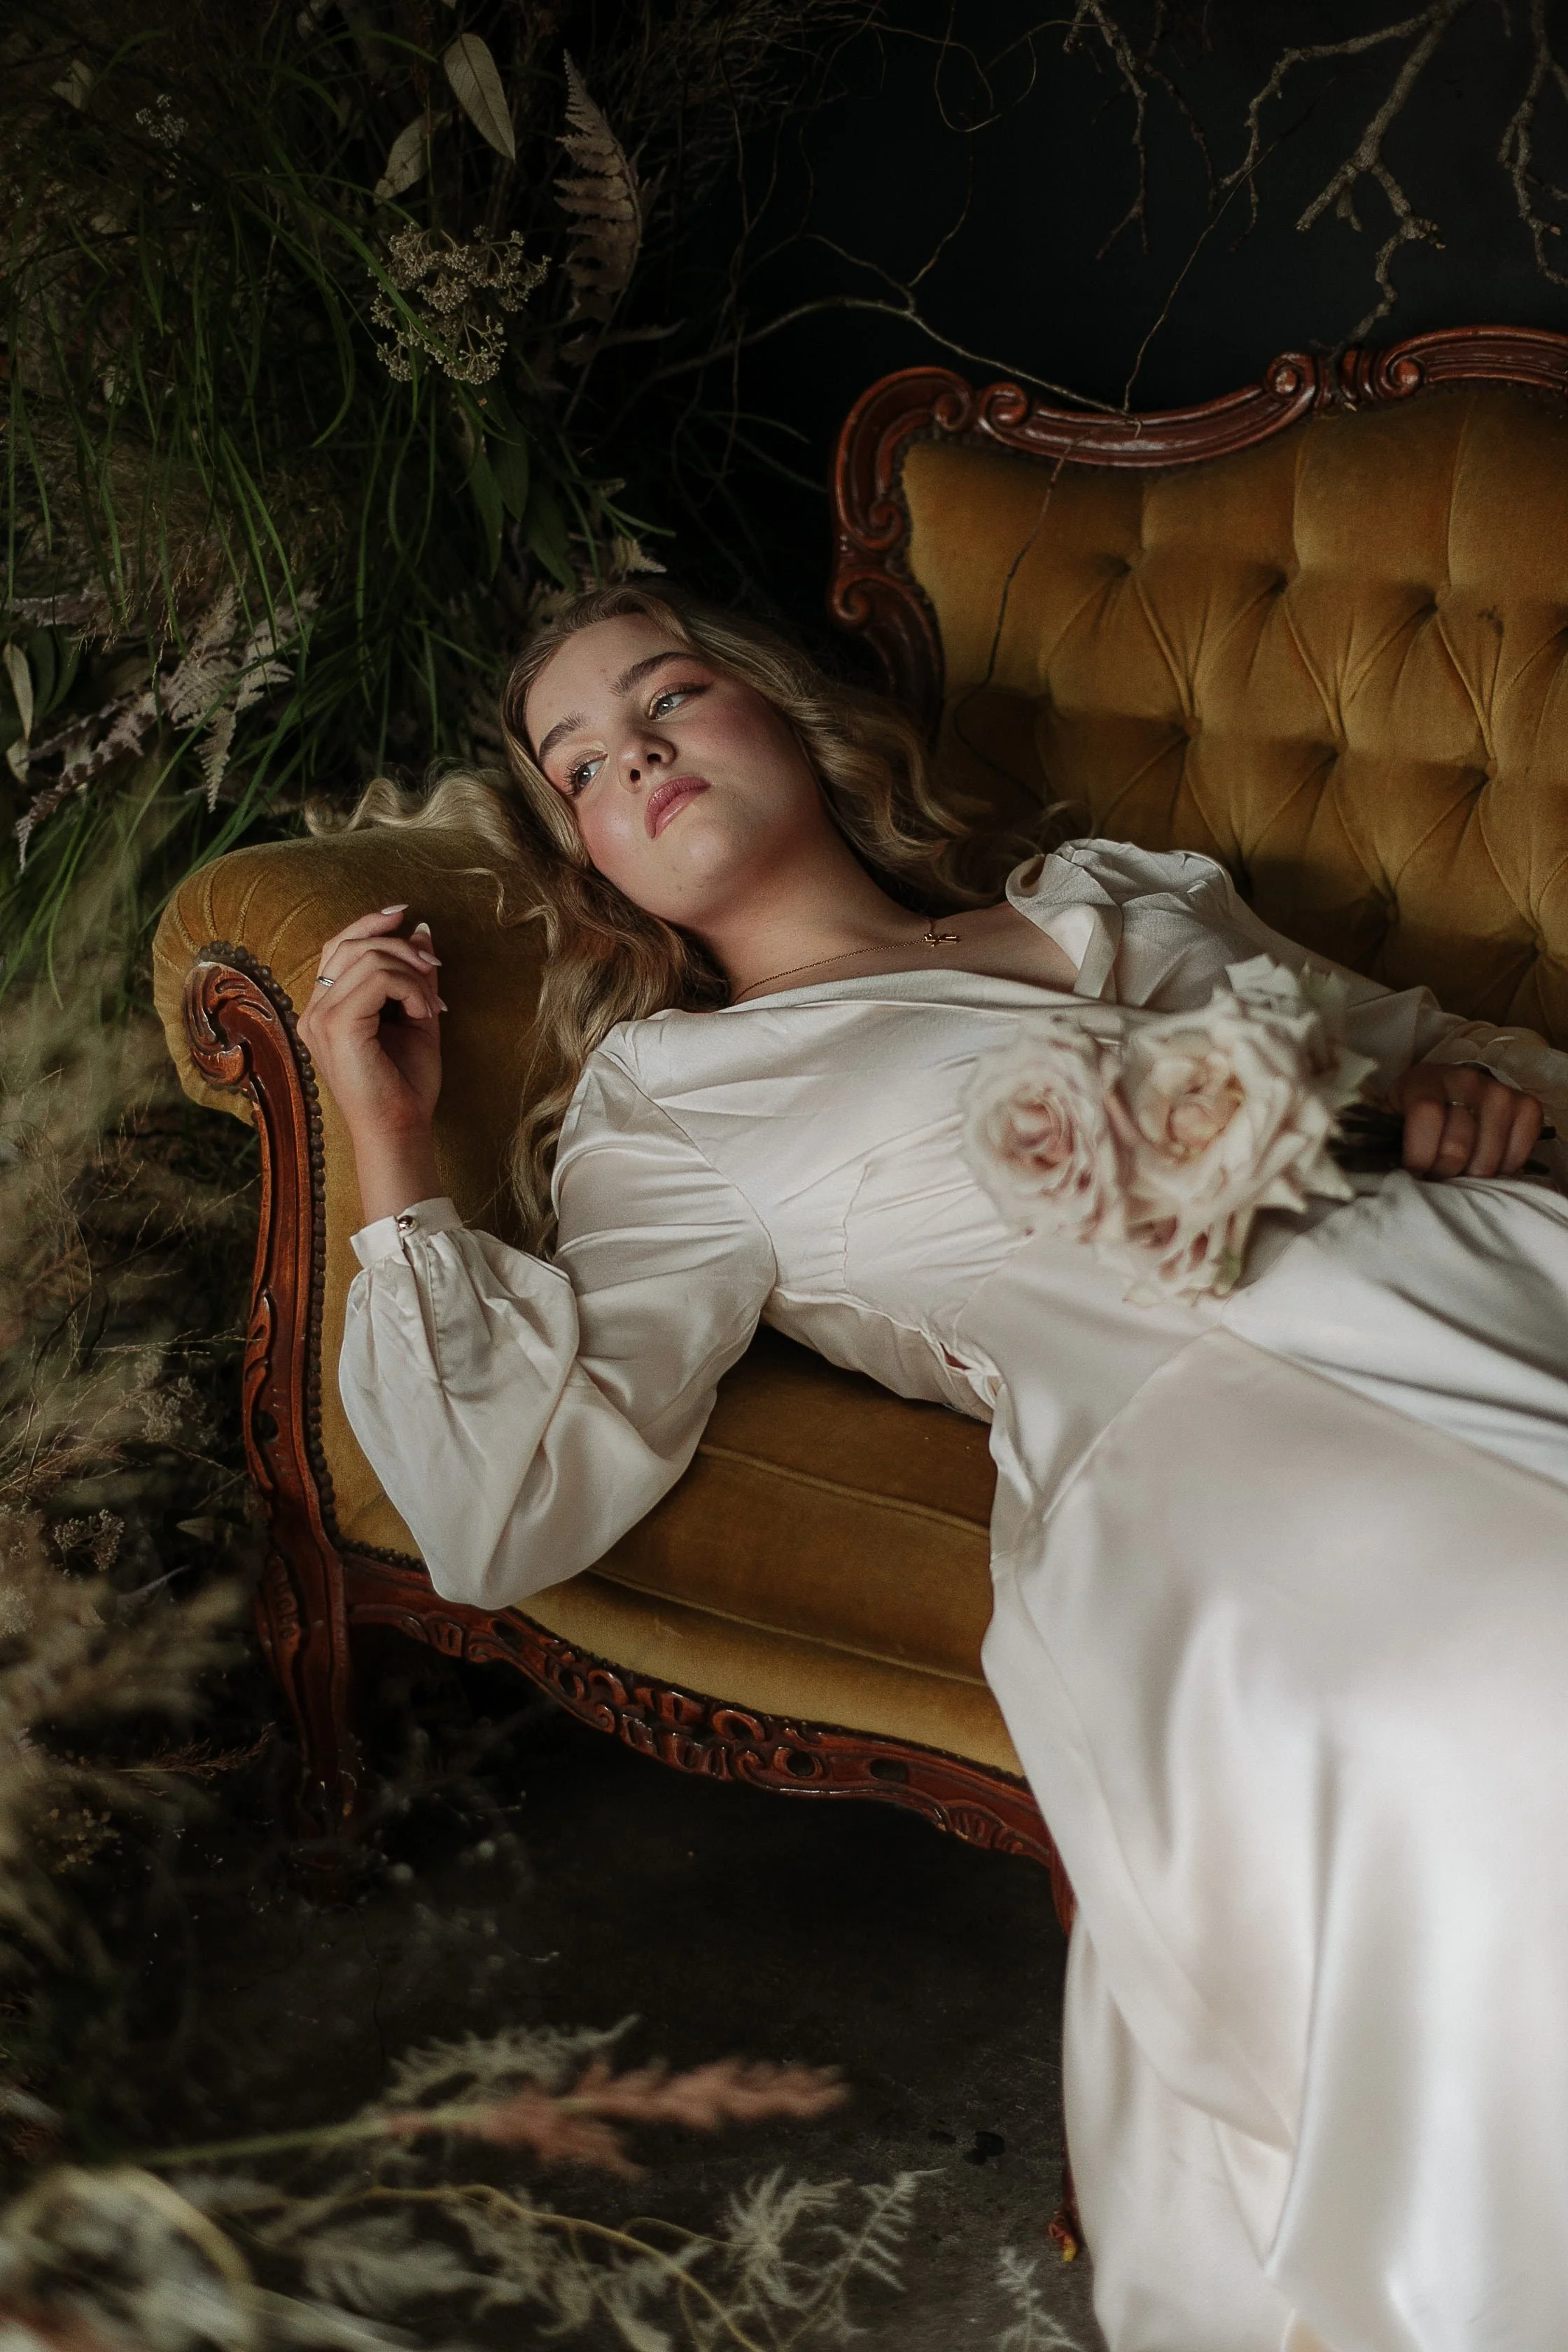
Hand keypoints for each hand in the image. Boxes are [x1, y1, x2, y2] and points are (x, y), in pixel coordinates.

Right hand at [296, 905, 444, 1220]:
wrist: (400, 1131)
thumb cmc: (405, 1085)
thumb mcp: (415, 1016)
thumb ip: (414, 975)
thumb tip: (421, 929)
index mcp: (324, 1009)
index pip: (337, 947)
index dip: (369, 924)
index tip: (406, 915)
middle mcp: (313, 1011)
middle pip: (351, 944)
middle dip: (401, 947)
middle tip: (435, 969)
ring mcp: (319, 1018)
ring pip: (367, 957)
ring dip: (412, 972)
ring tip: (434, 1003)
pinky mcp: (336, 1026)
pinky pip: (379, 979)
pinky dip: (411, 988)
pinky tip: (425, 1012)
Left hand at [1384, 1061, 1543, 1178]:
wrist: (1451, 1090)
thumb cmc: (1415, 1112)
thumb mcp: (1392, 1118)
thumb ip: (1383, 1140)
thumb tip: (1380, 1173)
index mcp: (1423, 1080)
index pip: (1426, 1115)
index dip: (1419, 1154)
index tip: (1414, 1174)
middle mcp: (1465, 1080)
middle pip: (1457, 1145)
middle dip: (1443, 1172)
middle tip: (1438, 1173)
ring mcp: (1499, 1092)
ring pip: (1488, 1156)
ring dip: (1472, 1175)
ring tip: (1460, 1169)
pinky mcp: (1527, 1106)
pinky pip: (1519, 1152)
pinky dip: (1503, 1168)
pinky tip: (1487, 1160)